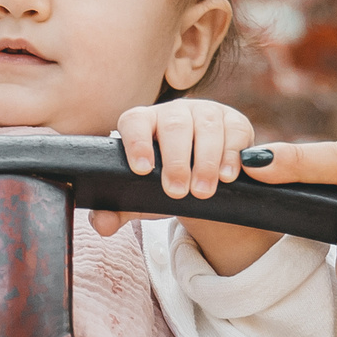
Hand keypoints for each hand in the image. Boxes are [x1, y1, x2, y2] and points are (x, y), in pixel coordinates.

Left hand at [92, 100, 276, 274]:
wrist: (202, 177)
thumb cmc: (163, 182)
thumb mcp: (142, 197)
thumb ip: (118, 210)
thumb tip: (102, 224)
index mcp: (143, 123)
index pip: (135, 122)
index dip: (136, 143)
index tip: (142, 170)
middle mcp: (173, 112)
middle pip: (174, 126)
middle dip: (175, 161)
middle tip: (176, 192)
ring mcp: (205, 112)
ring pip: (206, 127)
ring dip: (206, 161)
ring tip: (203, 191)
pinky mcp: (234, 121)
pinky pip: (234, 132)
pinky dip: (231, 155)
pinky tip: (228, 177)